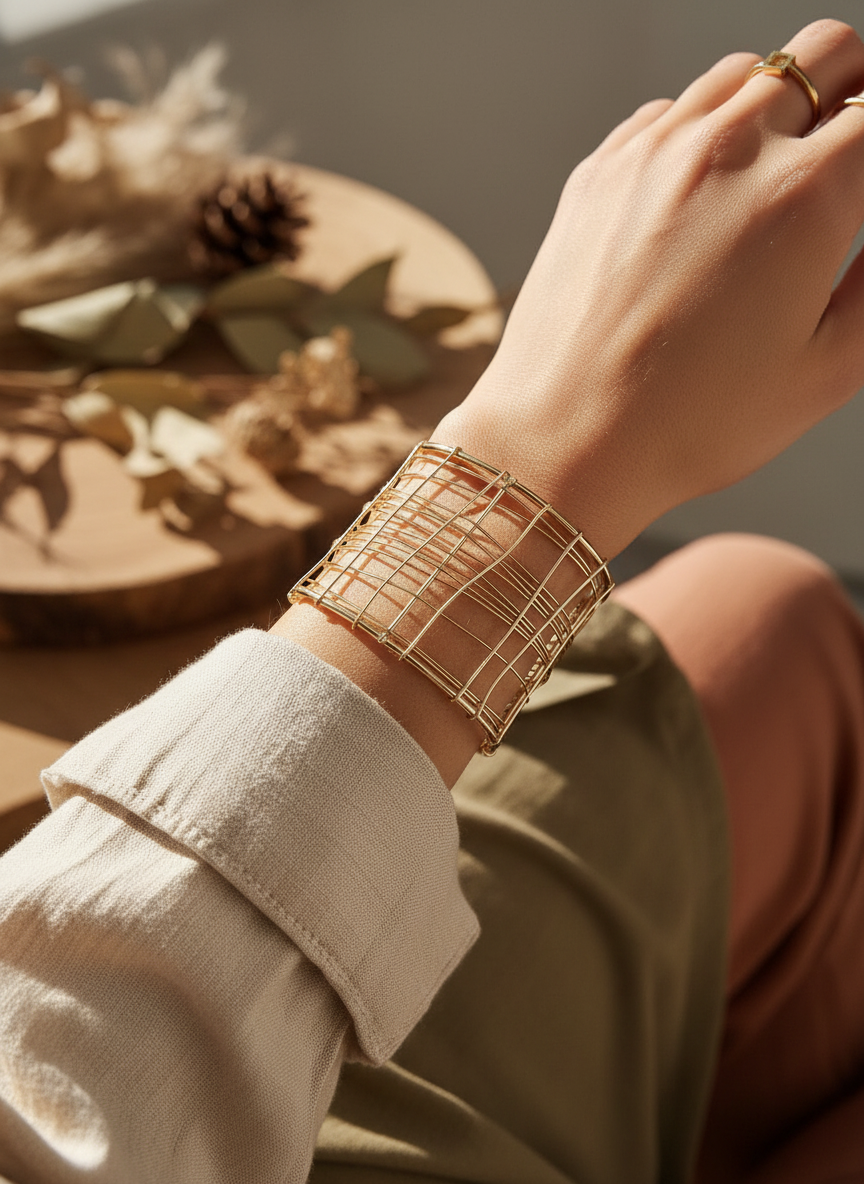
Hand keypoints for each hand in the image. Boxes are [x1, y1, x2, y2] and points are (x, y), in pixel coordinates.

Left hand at [437, 20, 863, 556]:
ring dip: (776, 106)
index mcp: (803, 197)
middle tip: (849, 152)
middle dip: (852, 92)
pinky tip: (701, 195)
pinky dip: (701, 133)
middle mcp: (727, 151)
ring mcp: (654, 152)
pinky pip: (669, 112)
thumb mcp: (827, 370)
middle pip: (824, 54)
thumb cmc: (689, 424)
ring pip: (743, 74)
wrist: (563, 441)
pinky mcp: (600, 171)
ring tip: (774, 176)